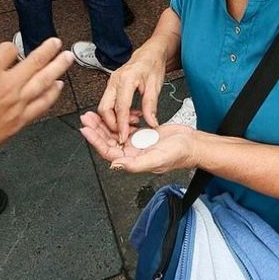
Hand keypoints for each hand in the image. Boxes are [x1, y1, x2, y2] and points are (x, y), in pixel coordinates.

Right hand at [0, 38, 73, 160]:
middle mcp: (7, 86)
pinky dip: (52, 94)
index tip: (6, 50)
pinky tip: (58, 86)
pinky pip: (42, 104)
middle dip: (48, 49)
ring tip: (68, 57)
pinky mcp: (20, 120)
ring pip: (44, 81)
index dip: (8, 48)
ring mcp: (16, 104)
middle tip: (57, 43)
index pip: (8, 49)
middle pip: (34, 61)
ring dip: (58, 67)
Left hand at [78, 111, 196, 174]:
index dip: (95, 141)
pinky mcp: (142, 136)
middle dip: (96, 129)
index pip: (108, 152)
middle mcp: (132, 154)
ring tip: (94, 114)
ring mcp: (137, 145)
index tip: (86, 129)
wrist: (193, 144)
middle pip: (108, 142)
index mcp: (133, 161)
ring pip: (114, 134)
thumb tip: (116, 165)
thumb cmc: (179, 154)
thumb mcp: (157, 159)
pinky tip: (113, 114)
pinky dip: (118, 121)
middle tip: (86, 117)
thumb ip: (136, 164)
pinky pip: (125, 129)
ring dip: (104, 124)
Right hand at [98, 45, 168, 134]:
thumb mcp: (155, 86)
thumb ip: (151, 106)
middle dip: (112, 125)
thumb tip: (151, 122)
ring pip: (105, 107)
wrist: (150, 53)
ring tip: (133, 123)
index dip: (121, 125)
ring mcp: (111, 83)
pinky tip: (129, 115)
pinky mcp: (112, 86)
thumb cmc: (152, 65)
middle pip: (104, 108)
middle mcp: (115, 80)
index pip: (120, 107)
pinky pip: (108, 103)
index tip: (123, 137)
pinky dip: (116, 113)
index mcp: (126, 79)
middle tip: (126, 132)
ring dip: (115, 120)